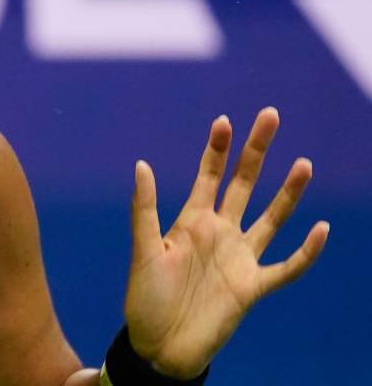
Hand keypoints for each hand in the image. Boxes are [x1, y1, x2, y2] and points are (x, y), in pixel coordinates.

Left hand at [123, 108, 328, 378]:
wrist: (160, 346)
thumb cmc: (145, 299)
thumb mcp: (143, 250)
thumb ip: (145, 209)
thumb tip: (140, 164)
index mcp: (191, 221)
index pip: (208, 176)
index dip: (216, 149)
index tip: (224, 119)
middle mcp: (219, 233)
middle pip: (243, 184)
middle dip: (256, 152)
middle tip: (270, 116)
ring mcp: (239, 258)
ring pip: (271, 218)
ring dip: (288, 193)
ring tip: (303, 162)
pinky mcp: (253, 287)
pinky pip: (286, 266)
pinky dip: (305, 251)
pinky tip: (321, 229)